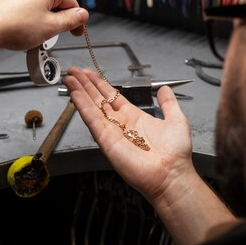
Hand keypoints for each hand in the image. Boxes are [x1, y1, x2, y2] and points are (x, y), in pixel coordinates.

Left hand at [0, 0, 88, 51]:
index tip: (78, 31)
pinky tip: (27, 34)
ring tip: (38, 38)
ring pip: (42, 9)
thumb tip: (82, 15)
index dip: (77, 19)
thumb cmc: (13, 26)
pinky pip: (29, 11)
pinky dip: (33, 23)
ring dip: (46, 23)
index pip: (71, 2)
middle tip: (57, 36)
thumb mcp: (51, 27)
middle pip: (57, 4)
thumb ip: (70, 21)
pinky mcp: (10, 1)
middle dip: (59, 21)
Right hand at [64, 67, 195, 203]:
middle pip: (98, 100)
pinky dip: (83, 106)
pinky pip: (92, 120)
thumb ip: (168, 103)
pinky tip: (75, 94)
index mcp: (134, 117)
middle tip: (74, 71)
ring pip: (92, 108)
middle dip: (85, 85)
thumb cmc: (175, 154)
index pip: (112, 96)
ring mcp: (111, 132)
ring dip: (80, 92)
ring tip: (70, 78)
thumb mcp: (175, 119)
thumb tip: (165, 89)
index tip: (90, 73)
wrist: (172, 173)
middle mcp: (120, 124)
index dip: (100, 84)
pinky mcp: (106, 140)